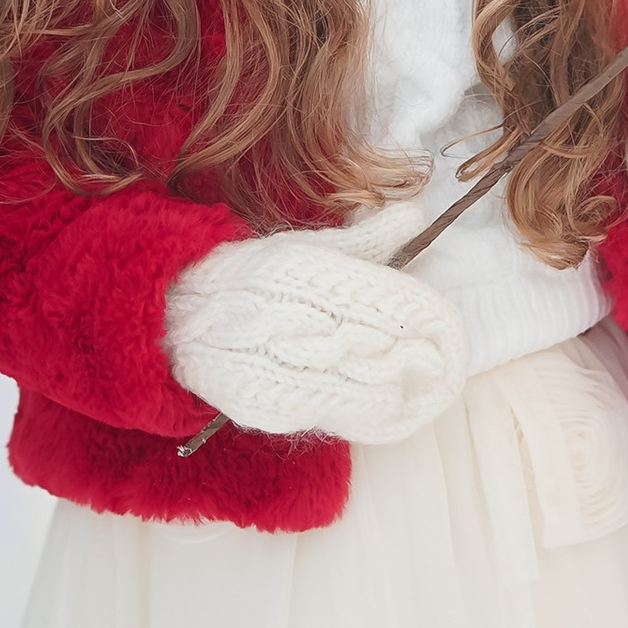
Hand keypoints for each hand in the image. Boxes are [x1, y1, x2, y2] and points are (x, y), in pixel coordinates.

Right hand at [163, 197, 467, 443]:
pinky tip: (388, 407)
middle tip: (443, 363)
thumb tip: (418, 214)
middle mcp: (295, 321)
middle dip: (414, 358)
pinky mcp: (274, 404)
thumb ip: (368, 238)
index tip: (444, 328)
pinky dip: (368, 413)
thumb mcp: (308, 248)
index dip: (421, 320)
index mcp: (307, 275)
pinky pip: (336, 414)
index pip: (382, 300)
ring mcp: (283, 368)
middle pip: (378, 348)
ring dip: (398, 390)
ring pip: (363, 388)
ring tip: (422, 389)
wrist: (182, 321)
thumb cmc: (253, 279)